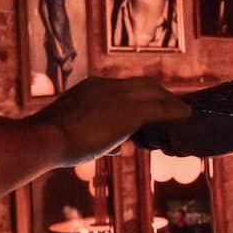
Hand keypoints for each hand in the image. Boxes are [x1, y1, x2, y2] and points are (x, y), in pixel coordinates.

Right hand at [28, 77, 190, 166]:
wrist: (45, 139)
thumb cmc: (50, 142)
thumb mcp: (72, 135)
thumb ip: (95, 138)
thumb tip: (115, 148)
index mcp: (90, 88)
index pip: (123, 89)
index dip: (139, 97)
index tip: (149, 106)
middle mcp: (106, 86)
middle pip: (142, 85)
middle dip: (159, 95)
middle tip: (173, 105)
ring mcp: (118, 97)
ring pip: (154, 93)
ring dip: (170, 101)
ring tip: (184, 110)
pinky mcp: (129, 112)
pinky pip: (160, 108)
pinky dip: (176, 111)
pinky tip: (188, 116)